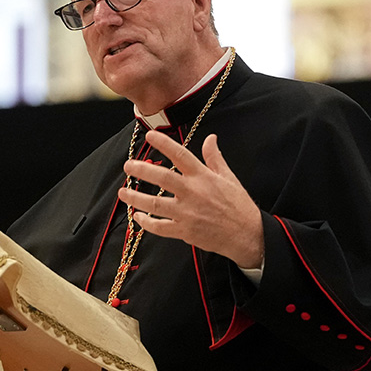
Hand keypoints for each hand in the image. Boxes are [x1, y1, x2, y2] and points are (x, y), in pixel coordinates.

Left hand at [117, 130, 262, 268]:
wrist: (248, 235)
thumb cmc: (238, 206)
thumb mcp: (229, 178)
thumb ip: (214, 158)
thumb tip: (210, 138)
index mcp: (204, 177)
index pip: (181, 156)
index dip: (164, 144)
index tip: (150, 135)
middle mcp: (193, 193)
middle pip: (162, 178)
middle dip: (142, 170)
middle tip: (128, 165)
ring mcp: (187, 213)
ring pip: (155, 204)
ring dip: (136, 198)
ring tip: (122, 192)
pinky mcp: (184, 231)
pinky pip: (159, 227)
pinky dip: (146, 222)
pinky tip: (137, 216)